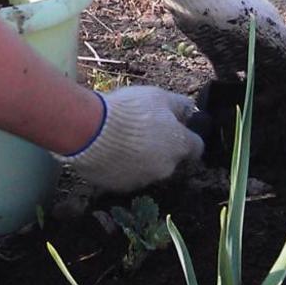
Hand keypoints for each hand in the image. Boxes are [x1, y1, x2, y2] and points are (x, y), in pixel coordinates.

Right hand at [54, 86, 203, 192]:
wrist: (89, 131)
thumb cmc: (129, 110)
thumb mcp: (159, 97)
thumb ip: (179, 105)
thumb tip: (190, 110)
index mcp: (179, 146)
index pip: (196, 147)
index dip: (188, 137)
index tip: (177, 129)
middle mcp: (166, 168)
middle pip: (170, 159)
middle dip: (161, 147)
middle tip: (142, 130)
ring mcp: (142, 180)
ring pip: (147, 169)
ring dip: (141, 158)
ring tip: (121, 139)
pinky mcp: (120, 187)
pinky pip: (125, 176)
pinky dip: (121, 166)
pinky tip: (108, 151)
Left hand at [153, 0, 285, 88]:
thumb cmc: (239, 11)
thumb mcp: (271, 31)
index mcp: (278, 38)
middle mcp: (262, 44)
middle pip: (278, 71)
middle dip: (284, 89)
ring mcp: (240, 49)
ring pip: (255, 75)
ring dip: (258, 90)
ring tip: (261, 111)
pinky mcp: (218, 53)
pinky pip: (228, 75)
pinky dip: (231, 87)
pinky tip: (232, 101)